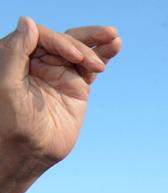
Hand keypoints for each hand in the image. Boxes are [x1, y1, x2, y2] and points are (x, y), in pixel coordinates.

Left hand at [0, 18, 119, 192]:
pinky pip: (90, 65)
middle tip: (93, 54)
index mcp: (15, 57)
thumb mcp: (7, 85)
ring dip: (96, 40)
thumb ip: (14, 52)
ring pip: (79, 49)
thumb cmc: (10, 123)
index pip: (39, 36)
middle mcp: (37, 60)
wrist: (30, 153)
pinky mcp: (76, 85)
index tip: (73, 57)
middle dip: (80, 42)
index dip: (58, 41)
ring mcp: (58, 72)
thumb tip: (29, 22)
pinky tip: (115, 44)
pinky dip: (103, 53)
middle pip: (62, 39)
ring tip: (113, 36)